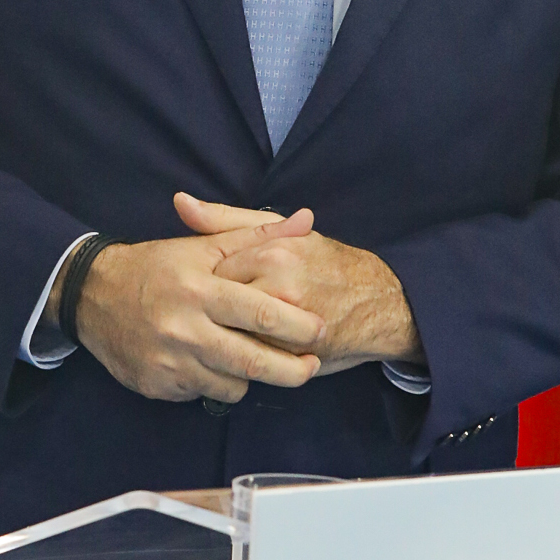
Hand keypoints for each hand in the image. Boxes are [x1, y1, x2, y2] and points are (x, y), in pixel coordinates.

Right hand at [57, 208, 324, 403]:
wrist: (91, 294)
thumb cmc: (157, 266)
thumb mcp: (204, 245)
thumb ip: (258, 235)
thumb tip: (308, 220)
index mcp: (201, 290)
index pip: (262, 314)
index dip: (299, 327)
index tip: (320, 330)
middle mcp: (184, 329)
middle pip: (253, 362)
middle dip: (292, 370)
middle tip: (311, 365)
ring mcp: (169, 362)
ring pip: (232, 386)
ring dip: (249, 375)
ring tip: (251, 358)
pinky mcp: (156, 385)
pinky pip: (202, 394)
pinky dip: (213, 381)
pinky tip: (209, 362)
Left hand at [174, 193, 419, 372]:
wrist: (378, 301)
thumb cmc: (323, 263)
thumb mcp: (278, 232)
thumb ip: (225, 219)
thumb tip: (180, 202)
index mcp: (270, 252)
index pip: (210, 273)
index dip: (208, 285)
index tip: (214, 288)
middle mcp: (280, 285)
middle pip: (218, 307)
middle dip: (214, 314)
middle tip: (223, 312)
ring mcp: (290, 323)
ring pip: (231, 335)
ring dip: (227, 337)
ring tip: (235, 330)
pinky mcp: (299, 353)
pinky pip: (253, 358)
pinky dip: (246, 355)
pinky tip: (253, 346)